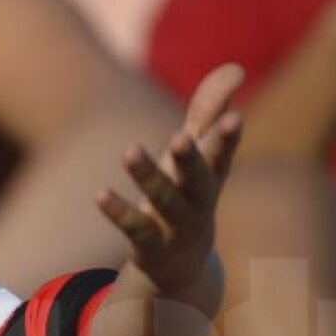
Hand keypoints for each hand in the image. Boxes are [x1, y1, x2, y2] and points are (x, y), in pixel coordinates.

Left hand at [97, 63, 243, 295]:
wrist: (183, 267)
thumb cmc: (189, 196)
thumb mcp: (199, 157)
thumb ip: (209, 112)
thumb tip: (235, 68)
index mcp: (211, 176)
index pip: (222, 154)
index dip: (228, 137)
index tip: (235, 118)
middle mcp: (199, 202)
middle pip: (198, 180)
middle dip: (190, 159)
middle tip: (179, 137)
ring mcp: (177, 228)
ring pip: (164, 202)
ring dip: (148, 177)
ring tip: (130, 151)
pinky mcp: (152, 248)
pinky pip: (136, 229)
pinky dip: (119, 212)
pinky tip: (100, 194)